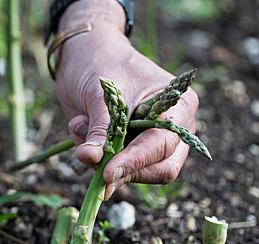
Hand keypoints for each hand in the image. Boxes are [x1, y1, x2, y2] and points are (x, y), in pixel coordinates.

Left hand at [55, 1, 198, 199]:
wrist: (84, 54)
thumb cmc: (100, 63)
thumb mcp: (101, 95)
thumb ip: (99, 129)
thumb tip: (91, 158)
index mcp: (178, 107)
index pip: (163, 145)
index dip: (135, 162)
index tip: (108, 173)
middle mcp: (172, 128)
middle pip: (161, 169)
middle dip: (125, 171)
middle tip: (96, 171)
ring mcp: (151, 141)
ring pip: (137, 174)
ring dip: (103, 160)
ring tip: (80, 126)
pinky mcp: (128, 149)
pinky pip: (114, 167)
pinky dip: (93, 156)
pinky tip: (80, 126)